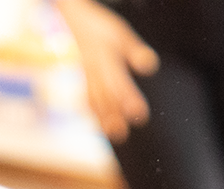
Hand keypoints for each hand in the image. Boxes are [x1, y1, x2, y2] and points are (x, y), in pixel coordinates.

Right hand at [55, 0, 156, 144]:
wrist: (72, 19)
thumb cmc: (102, 29)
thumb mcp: (121, 34)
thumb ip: (136, 51)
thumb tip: (150, 66)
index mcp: (106, 57)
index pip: (119, 81)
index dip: (129, 99)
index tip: (139, 114)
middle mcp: (94, 68)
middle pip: (104, 95)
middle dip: (113, 115)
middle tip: (122, 133)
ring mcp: (85, 75)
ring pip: (94, 99)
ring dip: (102, 118)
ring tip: (113, 135)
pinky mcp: (82, 79)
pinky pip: (85, 97)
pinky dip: (91, 112)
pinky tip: (99, 126)